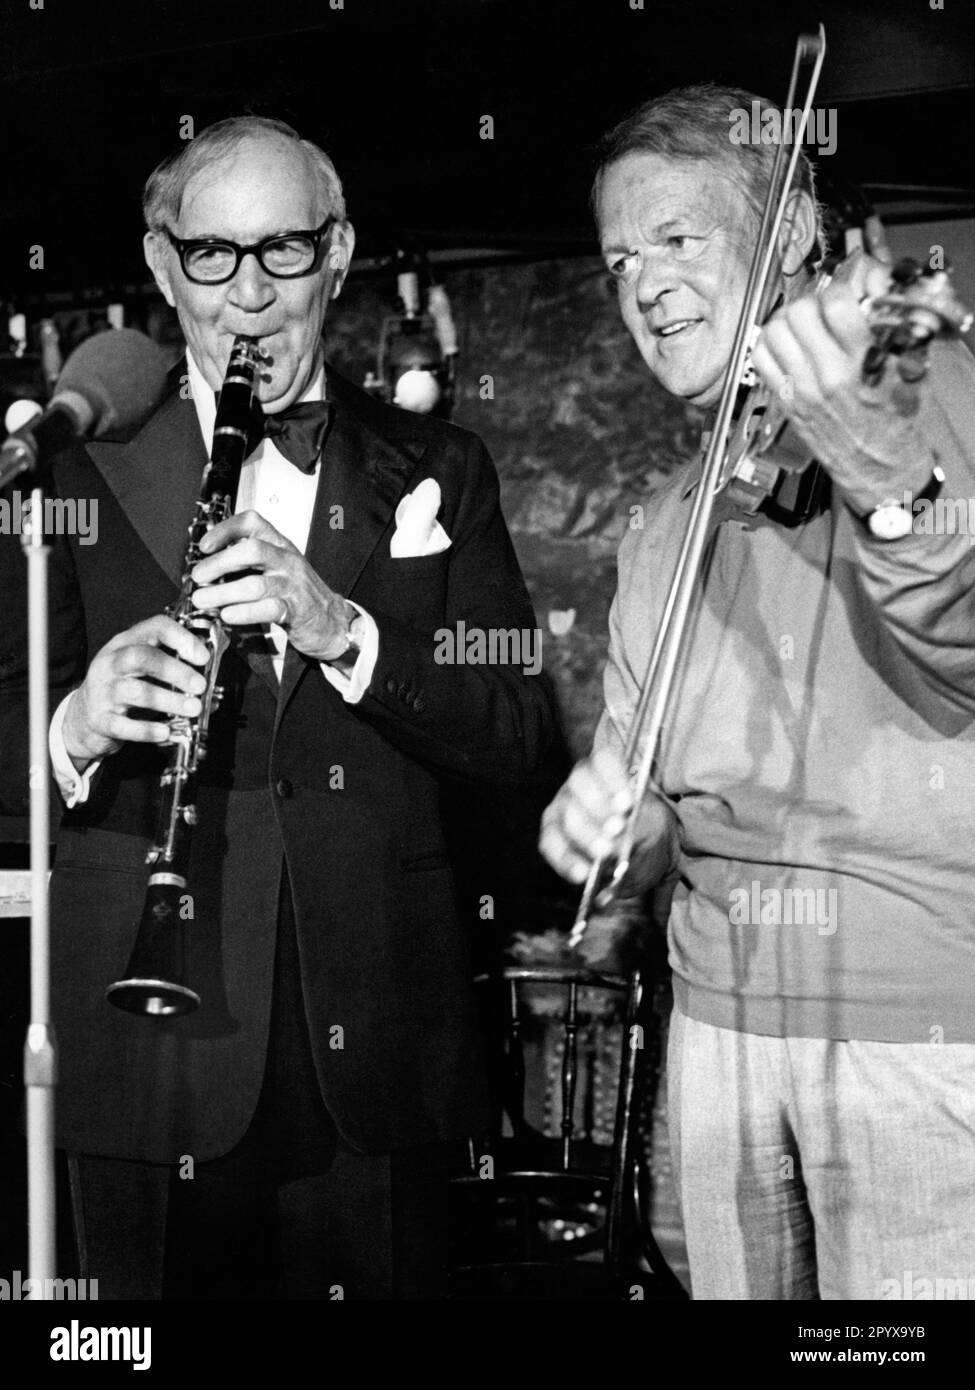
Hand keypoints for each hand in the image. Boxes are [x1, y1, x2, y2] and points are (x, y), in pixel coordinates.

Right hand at [62, 615, 208, 769]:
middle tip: (200, 685)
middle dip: (176, 670)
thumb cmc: (122, 688)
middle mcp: (112, 662)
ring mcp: (103, 690)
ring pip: (136, 691)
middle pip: (143, 657)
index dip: (181, 638)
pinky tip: (165, 732)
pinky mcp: (100, 719)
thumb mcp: (142, 669)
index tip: (203, 656)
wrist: (82, 717)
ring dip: (169, 700)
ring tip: (193, 709)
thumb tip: (210, 683)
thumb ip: (172, 669)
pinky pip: (123, 725)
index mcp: (126, 643)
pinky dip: (147, 730)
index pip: (154, 628)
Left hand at [192, 511, 351, 660]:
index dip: (224, 530)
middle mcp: (286, 560)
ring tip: (203, 600)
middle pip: (251, 550)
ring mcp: (292, 585)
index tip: (204, 545)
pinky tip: (228, 615)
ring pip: (255, 584)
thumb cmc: (298, 593)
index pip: (252, 523)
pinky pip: (268, 609)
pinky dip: (244, 612)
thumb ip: (247, 562)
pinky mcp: (296, 611)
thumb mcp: (276, 567)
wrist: (331, 620)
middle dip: (219, 563)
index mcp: (279, 545)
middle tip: (199, 576)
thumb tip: (207, 563)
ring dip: (223, 592)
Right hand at [539, 746, 674, 890]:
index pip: (604, 760)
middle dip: (599, 807)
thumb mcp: (653, 828)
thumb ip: (640, 828)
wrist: (638, 858)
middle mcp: (580, 784)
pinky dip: (567, 860)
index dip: (613, 777)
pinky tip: (583, 872)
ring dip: (586, 834)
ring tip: (604, 851)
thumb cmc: (645, 833)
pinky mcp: (551, 836)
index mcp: (607, 772)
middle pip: (580, 784)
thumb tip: (622, 837)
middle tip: (617, 828)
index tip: (628, 801)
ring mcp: (562, 808)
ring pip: (566, 815)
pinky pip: (552, 845)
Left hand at [751, 251, 933, 512]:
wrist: (878, 466)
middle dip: (812, 302)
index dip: (841, 288)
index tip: (847, 293)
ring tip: (802, 325)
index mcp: (863, 363)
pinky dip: (769, 344)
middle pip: (799, 313)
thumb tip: (874, 294)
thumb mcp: (909, 370)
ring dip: (787, 320)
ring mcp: (802, 390)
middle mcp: (827, 375)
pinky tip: (787, 346)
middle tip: (821, 308)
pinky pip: (761, 359)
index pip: (835, 303)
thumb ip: (892, 330)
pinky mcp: (786, 402)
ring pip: (774, 331)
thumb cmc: (895, 420)